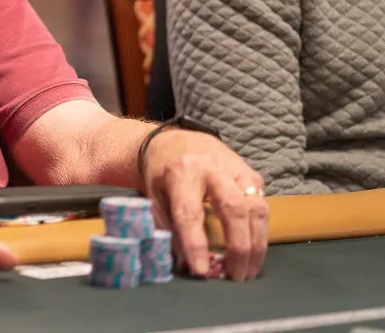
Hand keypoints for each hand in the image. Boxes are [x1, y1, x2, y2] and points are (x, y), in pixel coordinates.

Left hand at [142, 130, 267, 281]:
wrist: (175, 140)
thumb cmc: (162, 171)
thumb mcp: (153, 193)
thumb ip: (165, 224)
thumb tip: (181, 260)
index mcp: (181, 172)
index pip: (190, 212)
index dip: (195, 243)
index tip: (201, 270)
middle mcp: (212, 167)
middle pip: (233, 208)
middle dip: (238, 247)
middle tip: (236, 276)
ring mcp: (236, 168)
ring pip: (256, 207)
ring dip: (257, 243)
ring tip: (250, 269)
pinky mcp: (251, 173)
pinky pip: (262, 203)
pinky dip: (261, 229)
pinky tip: (256, 248)